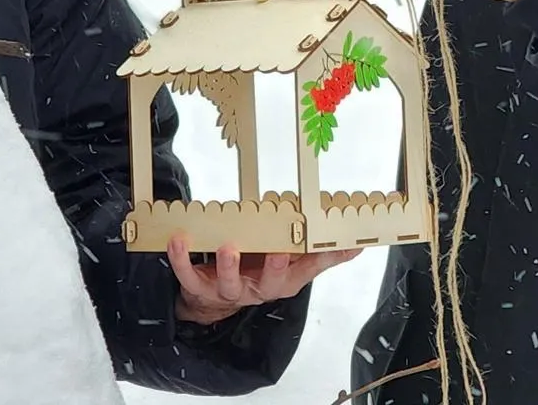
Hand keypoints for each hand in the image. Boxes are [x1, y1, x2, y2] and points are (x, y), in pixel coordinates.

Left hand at [167, 236, 359, 325]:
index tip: (329, 243)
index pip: (303, 271)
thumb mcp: (293, 265)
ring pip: (228, 283)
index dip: (314, 260)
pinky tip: (180, 239)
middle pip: (269, 284)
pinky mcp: (199, 287)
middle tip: (278, 251)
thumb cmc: (258, 271)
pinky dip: (182, 259)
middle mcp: (256, 290)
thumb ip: (322, 255)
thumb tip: (357, 245)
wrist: (214, 298)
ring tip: (228, 247)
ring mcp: (227, 291)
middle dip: (274, 268)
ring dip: (228, 266)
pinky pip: (188, 276)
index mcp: (281, 282)